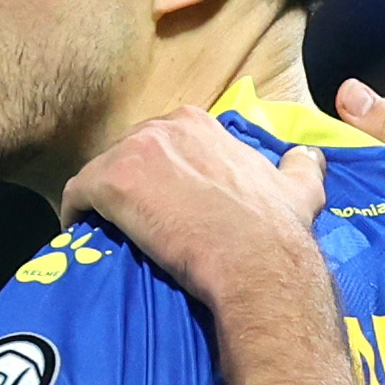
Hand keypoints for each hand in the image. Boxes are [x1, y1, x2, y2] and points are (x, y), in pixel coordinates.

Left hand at [60, 111, 326, 305]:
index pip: (159, 143)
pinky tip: (81, 239)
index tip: (159, 204)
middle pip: (125, 155)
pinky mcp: (109, 182)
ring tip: (103, 236)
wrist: (256, 261)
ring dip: (99, 203)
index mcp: (198, 123)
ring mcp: (133, 151)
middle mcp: (163, 127)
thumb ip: (300, 166)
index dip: (155, 175)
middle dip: (126, 187)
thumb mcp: (300, 187)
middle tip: (131, 224)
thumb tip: (310, 155)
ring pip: (99, 175)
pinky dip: (75, 216)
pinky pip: (76, 195)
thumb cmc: (275, 228)